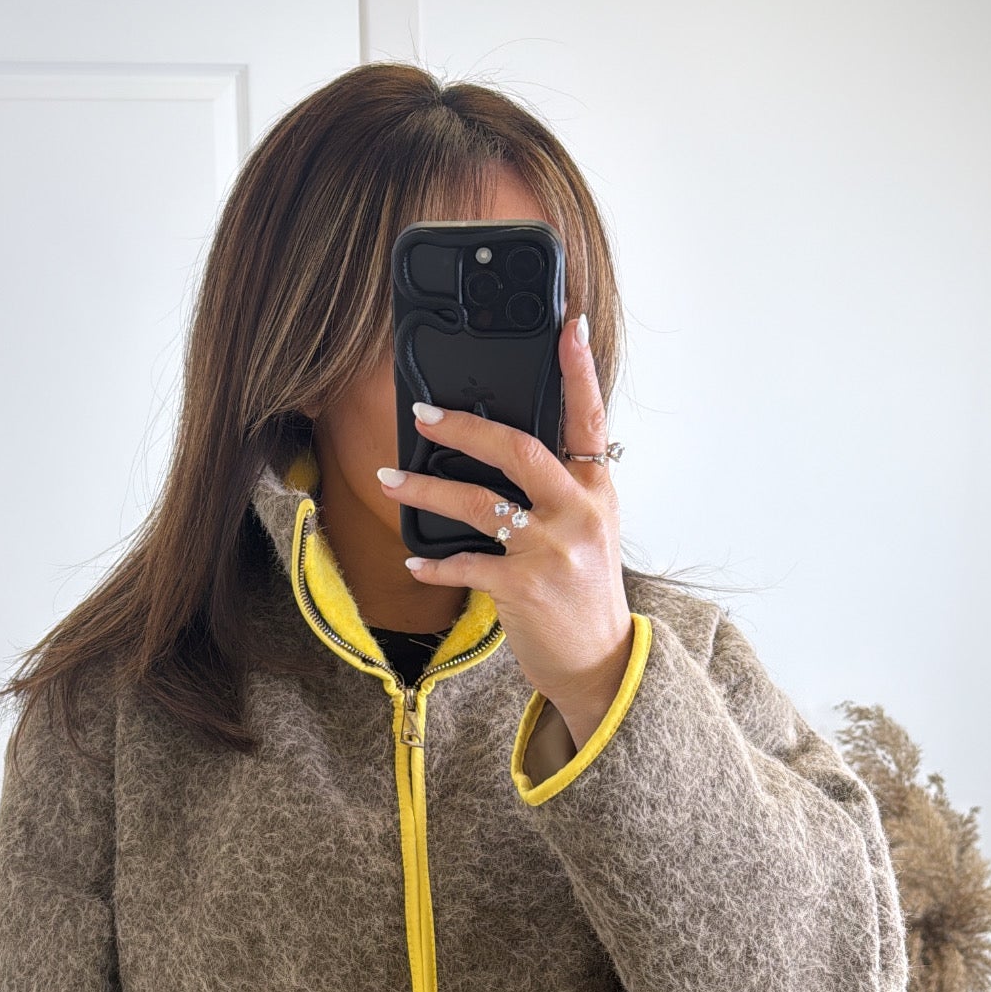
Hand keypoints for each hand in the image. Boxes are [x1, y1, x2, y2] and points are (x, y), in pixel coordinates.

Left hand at [376, 312, 633, 750]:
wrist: (600, 663)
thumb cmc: (585, 595)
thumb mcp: (589, 532)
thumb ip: (561, 491)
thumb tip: (506, 454)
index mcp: (595, 492)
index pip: (589, 420)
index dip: (578, 371)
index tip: (565, 328)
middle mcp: (577, 513)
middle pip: (517, 448)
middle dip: (464, 425)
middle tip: (422, 413)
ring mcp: (550, 549)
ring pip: (477, 501)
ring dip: (425, 488)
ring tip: (390, 480)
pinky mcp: (522, 586)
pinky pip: (465, 562)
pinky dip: (434, 561)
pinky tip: (414, 557)